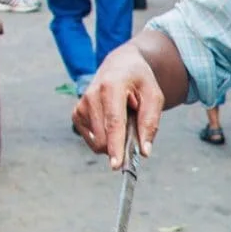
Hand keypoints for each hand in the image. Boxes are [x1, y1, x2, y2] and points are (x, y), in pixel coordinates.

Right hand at [72, 43, 163, 167]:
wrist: (120, 66)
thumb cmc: (139, 81)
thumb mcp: (154, 96)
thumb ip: (150, 123)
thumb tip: (144, 152)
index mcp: (111, 86)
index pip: (114, 122)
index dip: (116, 146)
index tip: (117, 165)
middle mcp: (91, 95)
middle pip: (104, 137)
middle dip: (121, 144)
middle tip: (135, 130)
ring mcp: (81, 105)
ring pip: (97, 142)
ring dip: (114, 140)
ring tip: (122, 119)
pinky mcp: (76, 114)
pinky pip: (92, 140)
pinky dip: (105, 138)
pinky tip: (110, 122)